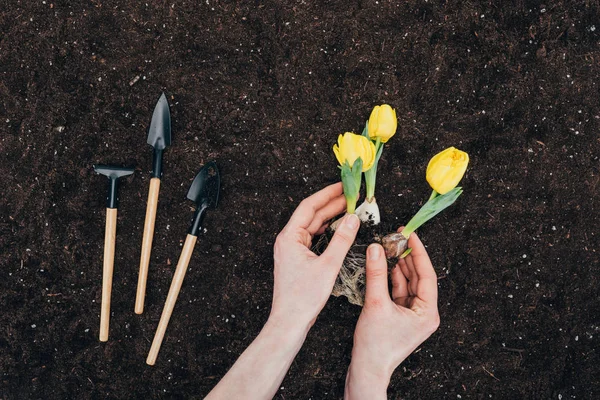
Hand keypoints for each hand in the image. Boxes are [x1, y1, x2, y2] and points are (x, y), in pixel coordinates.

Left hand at [270, 182, 359, 331]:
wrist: (289, 322)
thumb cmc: (303, 298)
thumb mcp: (328, 266)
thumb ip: (342, 240)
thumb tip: (353, 218)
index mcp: (289, 237)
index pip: (309, 206)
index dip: (327, 194)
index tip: (343, 186)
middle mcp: (288, 240)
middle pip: (311, 215)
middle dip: (332, 204)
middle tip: (352, 196)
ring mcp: (292, 250)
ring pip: (313, 226)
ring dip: (330, 217)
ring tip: (350, 208)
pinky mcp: (297, 259)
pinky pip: (313, 238)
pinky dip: (327, 231)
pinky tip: (340, 228)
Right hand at [345, 230, 439, 398]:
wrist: (367, 370)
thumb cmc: (375, 346)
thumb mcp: (376, 303)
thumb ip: (377, 274)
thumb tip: (376, 249)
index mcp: (428, 312)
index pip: (427, 275)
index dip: (418, 252)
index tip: (410, 235)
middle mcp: (424, 313)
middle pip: (419, 278)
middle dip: (408, 257)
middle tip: (398, 238)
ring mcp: (413, 315)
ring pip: (408, 283)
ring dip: (399, 267)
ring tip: (390, 248)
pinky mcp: (401, 317)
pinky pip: (400, 292)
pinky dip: (392, 279)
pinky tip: (386, 266)